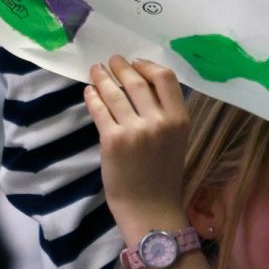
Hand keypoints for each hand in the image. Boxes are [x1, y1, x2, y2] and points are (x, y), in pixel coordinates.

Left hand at [84, 56, 192, 229]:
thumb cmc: (163, 175)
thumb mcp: (175, 140)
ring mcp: (135, 131)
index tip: (135, 63)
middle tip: (112, 61)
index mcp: (180, 120)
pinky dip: (93, 97)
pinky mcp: (113, 140)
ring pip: (115, 93)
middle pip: (137, 81)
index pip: (166, 78)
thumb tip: (142, 85)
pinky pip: (100, 110)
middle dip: (121, 67)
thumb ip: (164, 114)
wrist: (149, 208)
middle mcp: (159, 122)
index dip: (148, 65)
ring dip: (103, 77)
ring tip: (96, 70)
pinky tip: (89, 92)